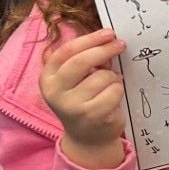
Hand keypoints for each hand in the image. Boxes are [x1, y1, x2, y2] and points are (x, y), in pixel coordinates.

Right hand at [40, 28, 125, 168]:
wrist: (87, 137)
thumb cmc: (84, 100)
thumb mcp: (76, 80)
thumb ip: (84, 61)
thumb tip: (108, 39)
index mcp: (48, 78)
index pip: (66, 52)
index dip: (89, 39)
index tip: (108, 33)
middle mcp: (55, 92)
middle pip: (82, 61)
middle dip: (104, 49)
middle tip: (120, 44)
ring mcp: (72, 105)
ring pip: (103, 76)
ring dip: (113, 76)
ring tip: (110, 84)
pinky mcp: (91, 115)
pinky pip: (114, 91)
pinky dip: (118, 90)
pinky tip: (112, 97)